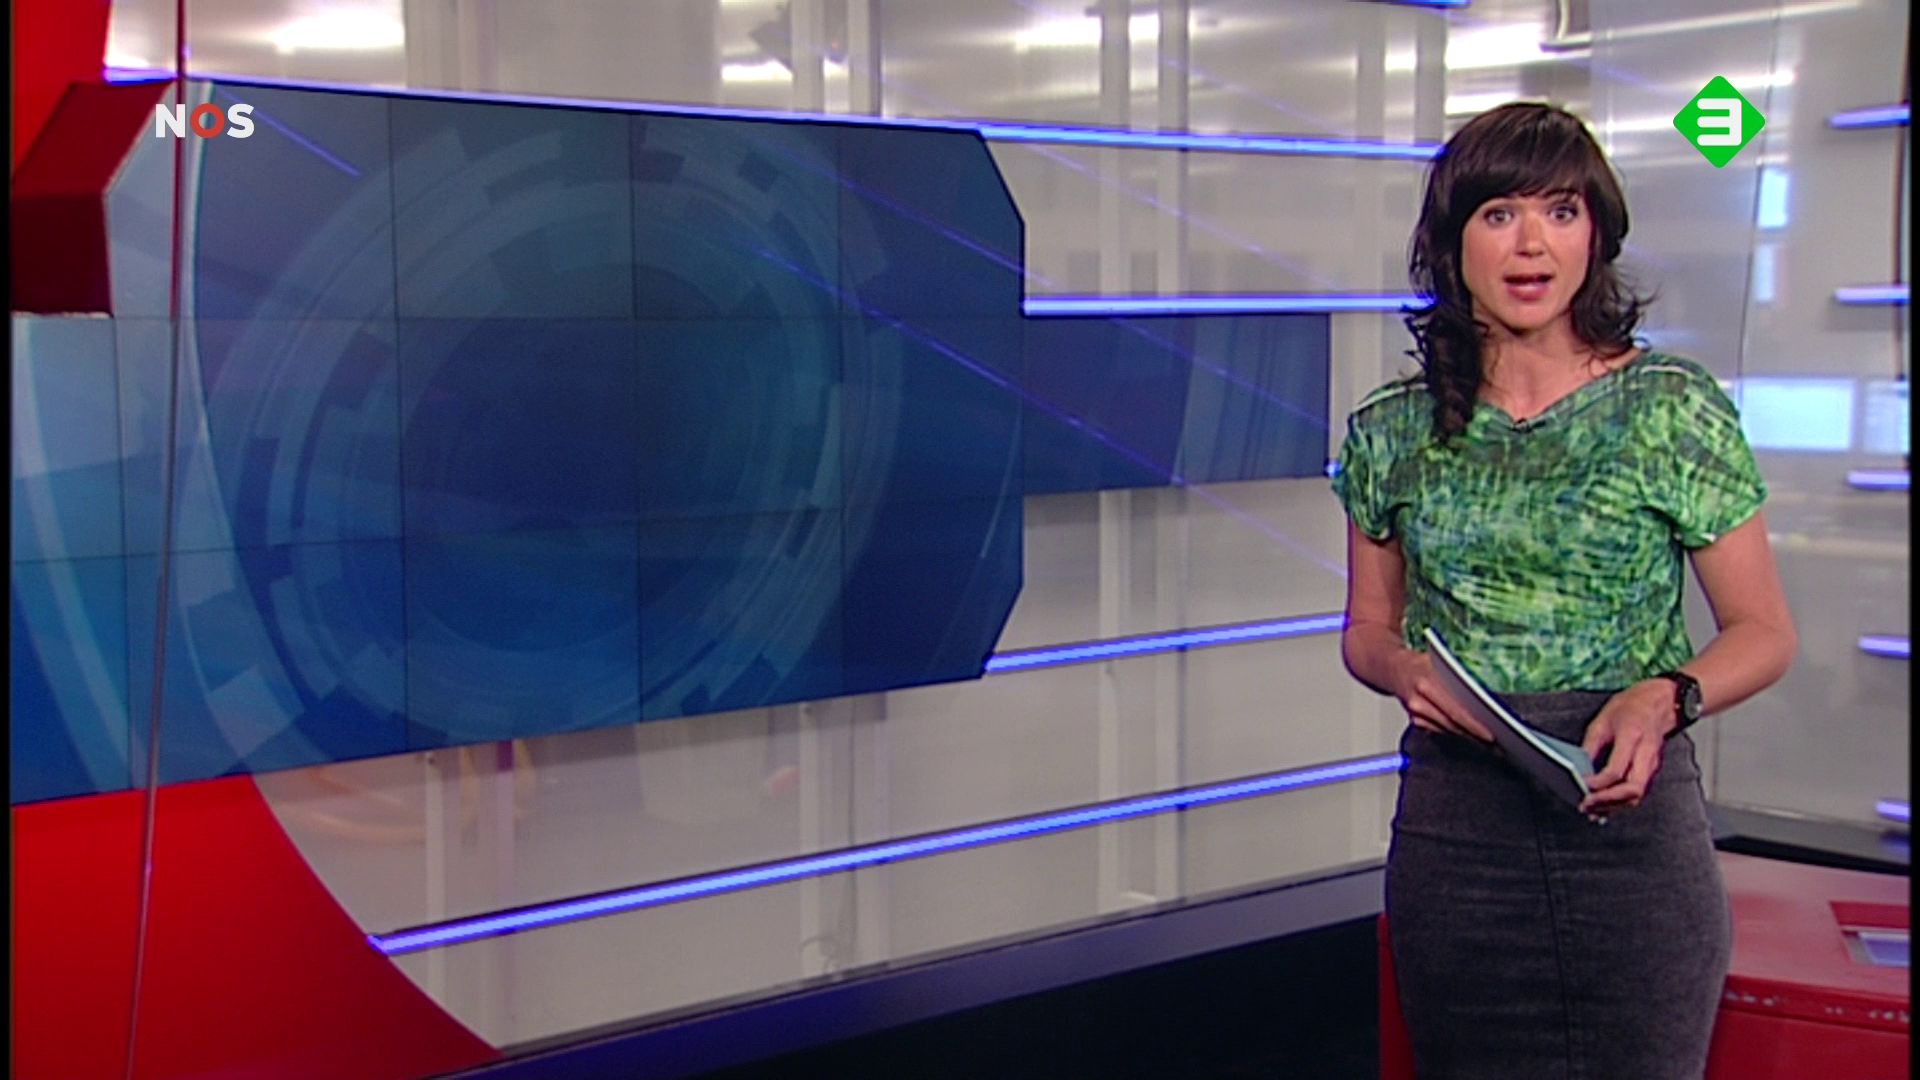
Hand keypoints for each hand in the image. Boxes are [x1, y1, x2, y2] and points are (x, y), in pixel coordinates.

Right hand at [1389, 650, 1493, 742]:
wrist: (1395, 669)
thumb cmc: (1422, 664)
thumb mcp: (1441, 662)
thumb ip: (1460, 676)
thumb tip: (1485, 692)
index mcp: (1426, 683)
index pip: (1454, 710)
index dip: (1473, 724)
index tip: (1490, 734)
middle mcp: (1418, 701)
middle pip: (1451, 724)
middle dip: (1473, 733)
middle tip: (1494, 741)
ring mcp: (1415, 713)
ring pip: (1446, 729)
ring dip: (1466, 735)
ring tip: (1486, 740)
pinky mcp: (1415, 721)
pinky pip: (1438, 730)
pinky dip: (1454, 731)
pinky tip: (1467, 732)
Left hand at [1579, 680, 1675, 814]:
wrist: (1660, 703)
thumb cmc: (1630, 708)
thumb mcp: (1602, 721)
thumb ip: (1590, 746)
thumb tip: (1577, 770)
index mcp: (1632, 736)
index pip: (1617, 769)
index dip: (1599, 782)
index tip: (1582, 786)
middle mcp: (1646, 753)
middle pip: (1633, 789)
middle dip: (1608, 801)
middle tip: (1587, 805)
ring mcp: (1652, 764)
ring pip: (1637, 795)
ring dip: (1614, 806)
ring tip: (1591, 810)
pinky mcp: (1651, 771)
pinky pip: (1637, 792)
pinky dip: (1620, 802)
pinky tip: (1604, 806)